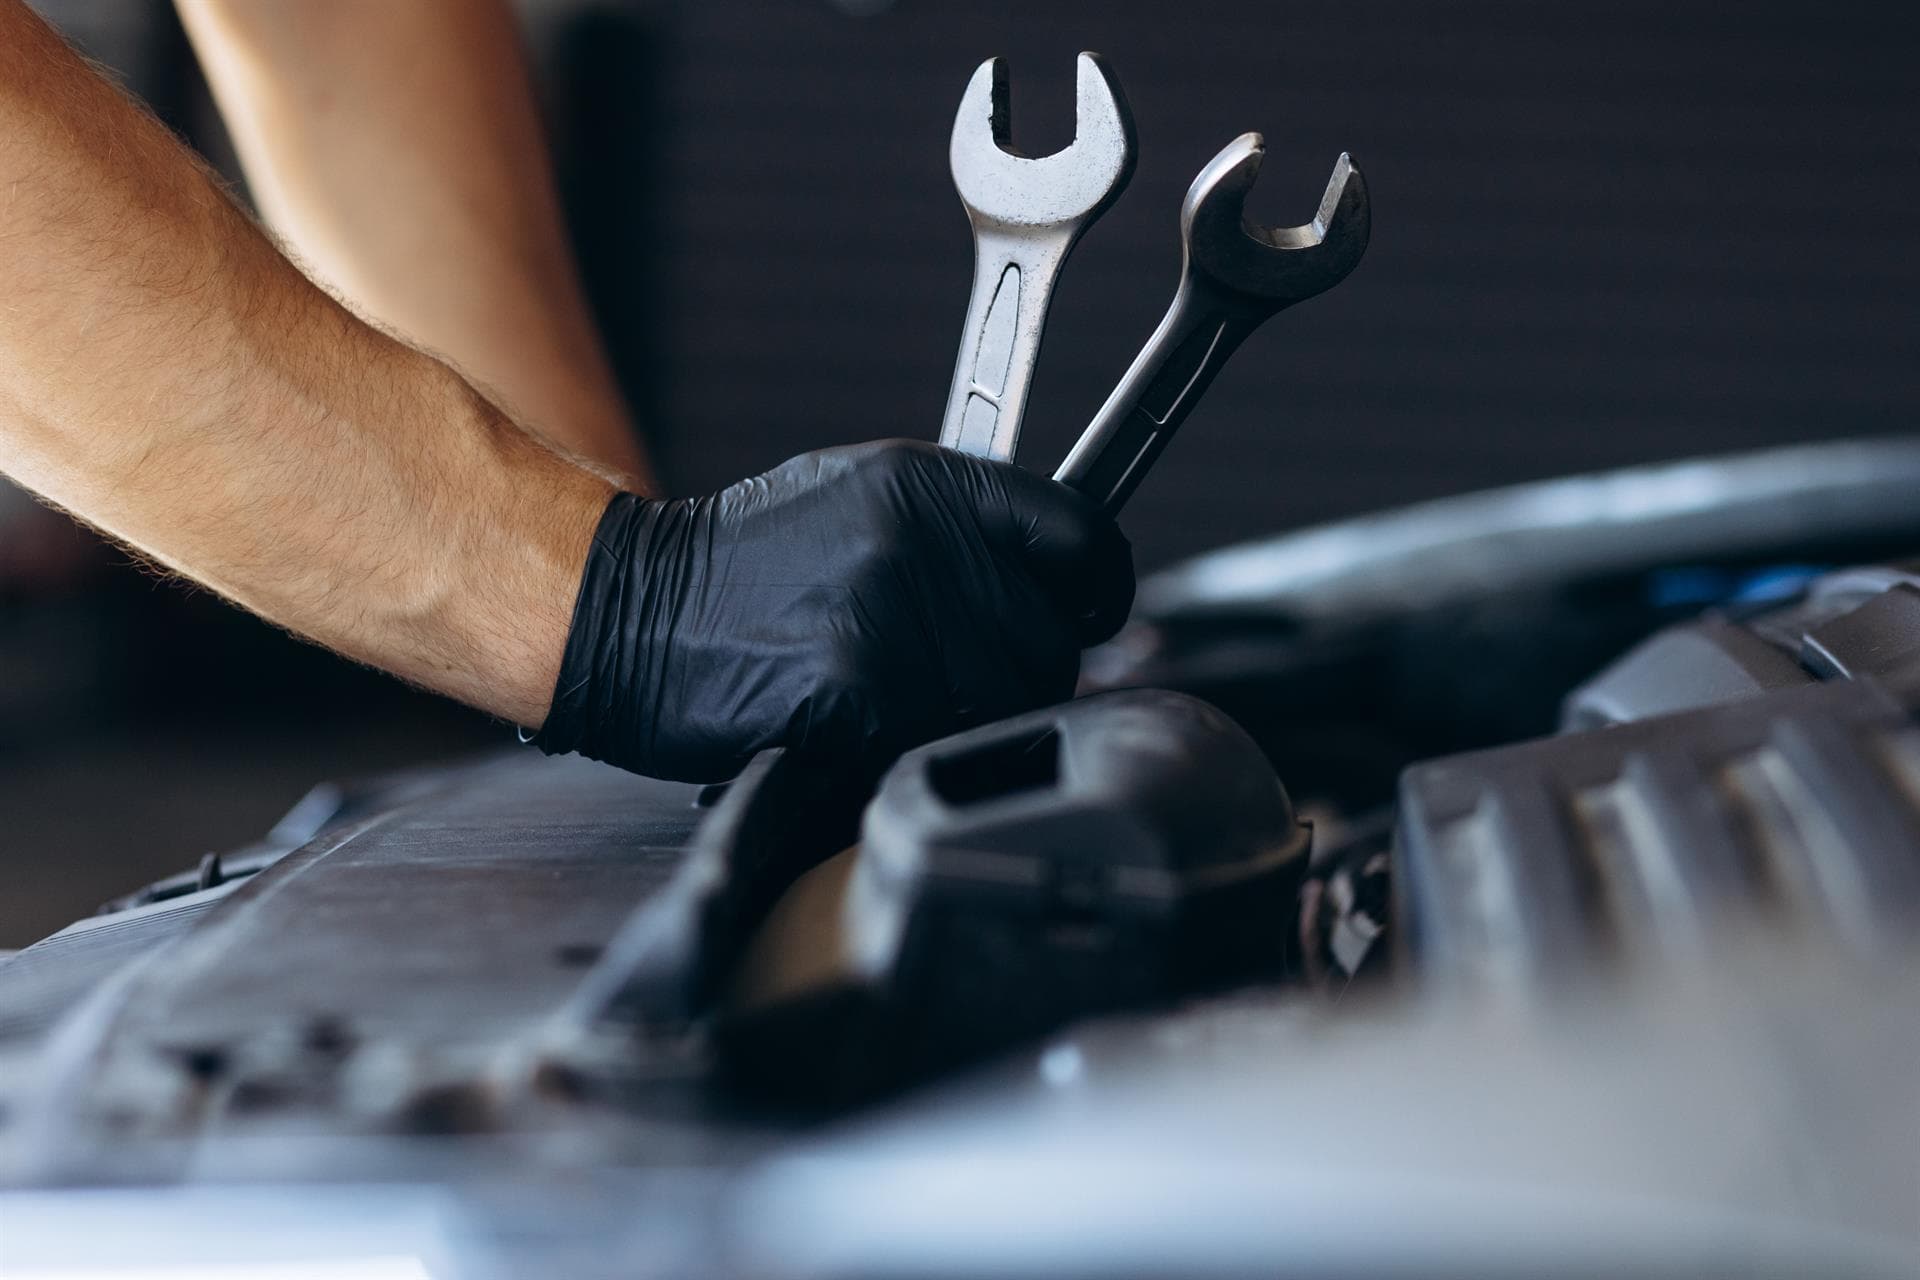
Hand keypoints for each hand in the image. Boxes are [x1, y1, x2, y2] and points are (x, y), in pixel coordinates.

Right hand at [533, 440, 1134, 782]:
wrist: (624, 610)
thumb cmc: (740, 565)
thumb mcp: (857, 498)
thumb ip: (960, 527)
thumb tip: (1053, 577)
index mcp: (927, 485)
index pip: (1079, 531)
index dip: (1100, 581)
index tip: (1094, 608)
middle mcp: (920, 546)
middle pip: (1052, 639)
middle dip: (1020, 667)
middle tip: (953, 669)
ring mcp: (893, 624)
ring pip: (1004, 704)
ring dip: (965, 715)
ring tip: (889, 691)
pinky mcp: (862, 698)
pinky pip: (937, 745)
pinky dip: (906, 748)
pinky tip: (853, 720)